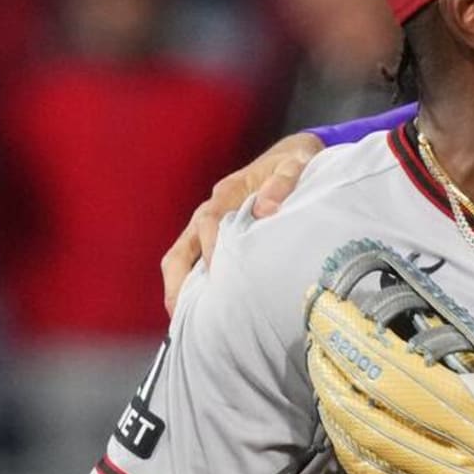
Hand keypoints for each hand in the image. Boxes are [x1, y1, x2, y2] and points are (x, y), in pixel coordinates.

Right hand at [159, 132, 323, 314]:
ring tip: (181, 317)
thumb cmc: (294, 164)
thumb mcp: (295, 166)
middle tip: (180, 310)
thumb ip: (283, 182)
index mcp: (229, 192)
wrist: (293, 157)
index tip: (217, 273)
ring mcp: (210, 223)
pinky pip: (194, 259)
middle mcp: (213, 208)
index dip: (211, 247)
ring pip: (182, 254)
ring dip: (178, 284)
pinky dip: (189, 282)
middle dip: (178, 276)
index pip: (210, 221)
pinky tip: (196, 309)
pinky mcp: (216, 235)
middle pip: (184, 244)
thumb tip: (266, 209)